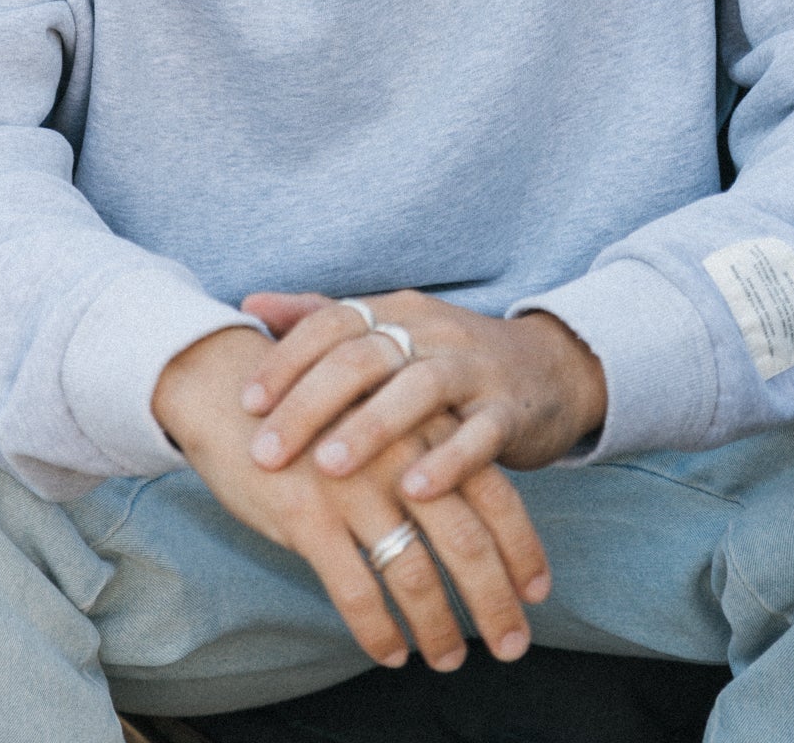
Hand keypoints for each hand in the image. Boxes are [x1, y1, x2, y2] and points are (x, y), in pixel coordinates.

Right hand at [152, 327, 546, 669]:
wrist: (229, 387)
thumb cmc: (316, 409)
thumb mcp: (380, 416)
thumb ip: (426, 452)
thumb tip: (473, 512)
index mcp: (422, 427)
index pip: (493, 494)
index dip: (521, 548)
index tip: (538, 592)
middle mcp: (398, 455)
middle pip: (465, 541)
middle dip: (494, 601)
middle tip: (511, 645)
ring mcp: (352, 486)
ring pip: (414, 574)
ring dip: (438, 627)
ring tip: (449, 657)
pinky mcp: (306, 514)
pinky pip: (356, 589)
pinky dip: (379, 630)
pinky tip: (389, 652)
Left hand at [238, 291, 606, 501]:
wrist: (548, 368)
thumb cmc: (445, 358)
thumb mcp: (388, 331)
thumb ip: (320, 319)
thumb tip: (250, 304)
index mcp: (394, 312)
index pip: (331, 324)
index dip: (286, 360)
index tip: (245, 404)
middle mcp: (431, 331)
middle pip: (364, 357)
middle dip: (309, 404)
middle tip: (266, 451)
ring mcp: (474, 369)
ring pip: (419, 389)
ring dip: (370, 428)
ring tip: (328, 466)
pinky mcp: (511, 411)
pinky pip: (480, 433)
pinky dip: (447, 460)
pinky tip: (414, 489)